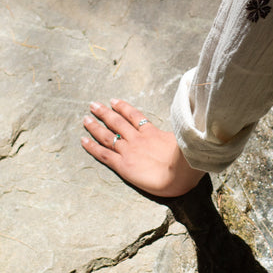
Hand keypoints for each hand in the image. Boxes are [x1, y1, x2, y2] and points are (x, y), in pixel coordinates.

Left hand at [81, 99, 205, 197]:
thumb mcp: (184, 141)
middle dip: (104, 112)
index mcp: (153, 133)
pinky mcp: (123, 165)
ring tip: (85, 118)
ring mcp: (129, 150)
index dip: (123, 108)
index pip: (135, 116)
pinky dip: (92, 146)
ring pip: (107, 135)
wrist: (181, 172)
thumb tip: (184, 133)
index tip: (114, 101)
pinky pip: (103, 153)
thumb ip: (177, 136)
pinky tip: (83, 140)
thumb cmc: (189, 160)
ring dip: (95, 125)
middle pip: (117, 122)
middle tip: (93, 105)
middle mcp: (138, 139)